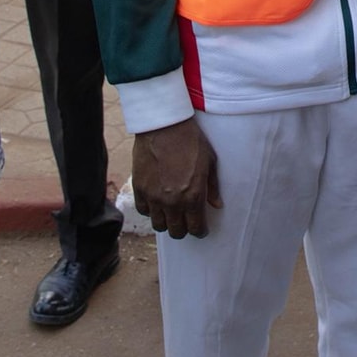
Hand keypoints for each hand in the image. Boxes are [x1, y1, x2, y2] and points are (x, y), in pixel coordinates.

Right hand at [131, 117, 221, 239]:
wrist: (164, 125)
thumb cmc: (191, 140)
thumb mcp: (210, 161)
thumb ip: (212, 186)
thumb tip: (216, 204)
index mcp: (193, 196)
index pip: (196, 229)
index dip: (200, 231)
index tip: (200, 228)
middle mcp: (172, 201)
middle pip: (176, 232)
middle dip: (183, 229)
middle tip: (186, 220)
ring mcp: (153, 196)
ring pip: (159, 225)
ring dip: (166, 221)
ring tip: (171, 212)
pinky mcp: (139, 188)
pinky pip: (143, 211)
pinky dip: (150, 210)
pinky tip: (156, 202)